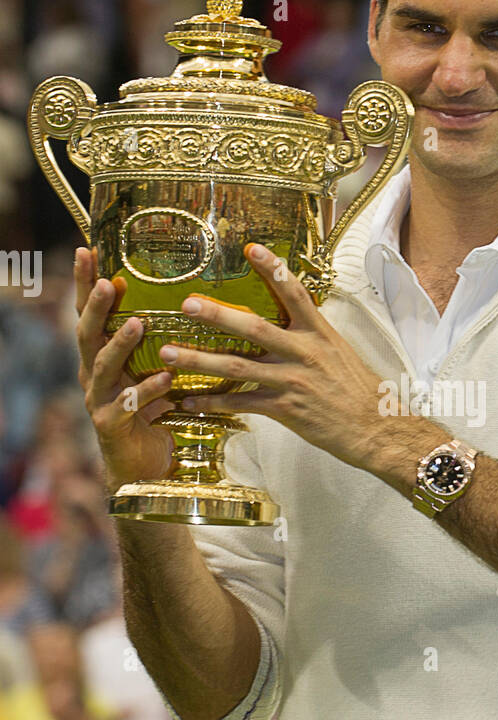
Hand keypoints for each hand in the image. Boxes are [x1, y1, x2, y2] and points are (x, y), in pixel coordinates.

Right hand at [74, 247, 175, 491]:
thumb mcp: (154, 373)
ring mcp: (100, 400)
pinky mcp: (113, 426)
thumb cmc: (153, 415)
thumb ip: (161, 344)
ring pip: (104, 367)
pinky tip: (166, 378)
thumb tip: (189, 302)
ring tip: (137, 323)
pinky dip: (149, 391)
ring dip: (120, 344)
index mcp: (102, 357)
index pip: (89, 313)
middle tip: (108, 281)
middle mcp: (95, 375)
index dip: (87, 283)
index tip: (88, 250)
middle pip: (87, 334)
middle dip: (96, 307)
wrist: (144, 469)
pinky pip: (129, 405)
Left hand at [160, 243, 390, 469]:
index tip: (251, 248)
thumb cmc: (359, 390)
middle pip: (255, 329)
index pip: (295, 293)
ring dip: (199, 360)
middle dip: (218, 315)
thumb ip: (310, 334)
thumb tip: (287, 318)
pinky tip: (189, 402)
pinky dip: (213, 403)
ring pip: (238, 368)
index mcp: (320, 333)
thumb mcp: (339, 352)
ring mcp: (294, 381)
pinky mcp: (286, 410)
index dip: (273, 270)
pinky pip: (241, 404)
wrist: (377, 429)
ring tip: (169, 354)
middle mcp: (305, 353)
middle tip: (188, 303)